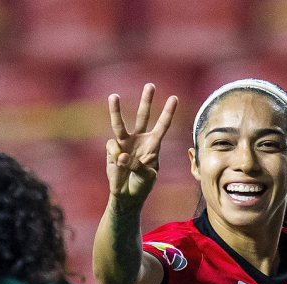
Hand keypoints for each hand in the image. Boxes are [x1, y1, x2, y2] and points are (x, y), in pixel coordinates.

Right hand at [106, 83, 177, 205]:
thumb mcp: (147, 177)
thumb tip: (122, 155)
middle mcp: (139, 140)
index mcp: (154, 145)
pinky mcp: (113, 150)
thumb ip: (137, 166)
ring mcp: (125, 144)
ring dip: (116, 110)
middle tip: (150, 85)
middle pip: (142, 117)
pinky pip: (112, 146)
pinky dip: (114, 154)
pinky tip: (118, 163)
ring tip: (114, 96)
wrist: (127, 195)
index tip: (174, 98)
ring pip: (120, 124)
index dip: (167, 112)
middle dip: (146, 101)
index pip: (162, 126)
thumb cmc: (142, 185)